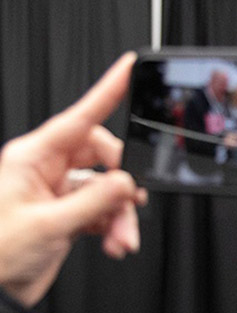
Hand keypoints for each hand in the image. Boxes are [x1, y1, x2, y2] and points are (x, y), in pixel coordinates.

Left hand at [0, 53, 145, 306]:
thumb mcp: (50, 225)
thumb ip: (94, 200)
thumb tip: (126, 181)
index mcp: (31, 158)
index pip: (79, 116)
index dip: (107, 90)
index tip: (128, 69)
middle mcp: (44, 170)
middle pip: (102, 157)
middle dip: (122, 184)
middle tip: (130, 205)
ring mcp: (56, 192)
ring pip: (106, 188)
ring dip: (120, 214)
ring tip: (122, 238)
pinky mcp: (65, 214)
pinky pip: (102, 210)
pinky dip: (113, 226)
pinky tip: (115, 242)